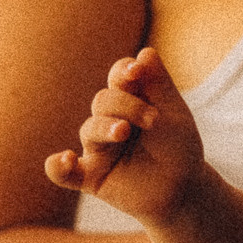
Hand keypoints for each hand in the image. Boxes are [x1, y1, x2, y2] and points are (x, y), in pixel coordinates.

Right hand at [44, 46, 202, 225]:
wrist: (184, 190)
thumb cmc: (178, 148)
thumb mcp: (175, 114)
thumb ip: (159, 84)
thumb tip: (144, 52)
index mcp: (131, 100)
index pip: (119, 77)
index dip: (124, 72)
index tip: (136, 72)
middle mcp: (110, 121)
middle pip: (103, 100)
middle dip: (127, 105)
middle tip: (153, 121)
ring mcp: (99, 149)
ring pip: (89, 130)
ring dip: (105, 127)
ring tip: (123, 131)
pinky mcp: (91, 177)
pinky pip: (64, 174)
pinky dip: (58, 167)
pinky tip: (65, 159)